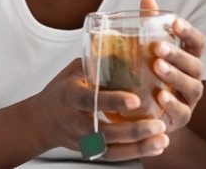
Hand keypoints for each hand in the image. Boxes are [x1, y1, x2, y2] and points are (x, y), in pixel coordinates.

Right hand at [32, 59, 170, 160]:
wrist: (41, 121)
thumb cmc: (62, 90)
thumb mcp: (74, 71)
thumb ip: (98, 63)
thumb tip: (130, 48)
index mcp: (70, 97)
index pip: (92, 101)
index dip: (113, 101)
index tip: (136, 100)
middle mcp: (75, 122)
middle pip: (104, 132)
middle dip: (133, 131)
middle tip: (159, 124)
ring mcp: (82, 140)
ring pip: (111, 149)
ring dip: (139, 147)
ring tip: (163, 138)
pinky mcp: (90, 151)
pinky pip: (113, 156)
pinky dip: (135, 153)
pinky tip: (156, 147)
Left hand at [140, 0, 204, 133]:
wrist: (144, 113)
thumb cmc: (148, 74)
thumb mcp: (147, 50)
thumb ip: (150, 25)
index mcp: (188, 57)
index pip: (197, 42)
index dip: (189, 32)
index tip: (175, 22)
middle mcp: (193, 77)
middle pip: (195, 64)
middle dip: (178, 55)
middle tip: (157, 47)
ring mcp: (189, 99)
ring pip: (192, 86)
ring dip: (176, 76)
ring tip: (157, 67)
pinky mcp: (181, 119)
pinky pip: (182, 112)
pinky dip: (173, 104)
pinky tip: (159, 96)